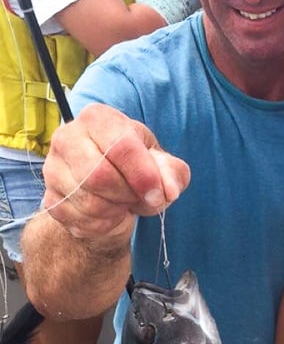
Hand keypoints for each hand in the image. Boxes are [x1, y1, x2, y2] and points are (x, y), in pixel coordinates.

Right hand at [43, 104, 189, 242]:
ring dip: (118, 211)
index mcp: (98, 118)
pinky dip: (104, 224)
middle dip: (128, 195)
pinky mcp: (51, 199)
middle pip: (99, 176)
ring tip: (125, 203)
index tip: (158, 194)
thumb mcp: (162, 164)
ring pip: (90, 203)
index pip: (120, 145)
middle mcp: (67, 138)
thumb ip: (172, 172)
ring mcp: (53, 169)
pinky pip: (80, 221)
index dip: (143, 176)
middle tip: (140, 198)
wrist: (106, 191)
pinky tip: (110, 213)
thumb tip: (168, 189)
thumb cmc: (134, 168)